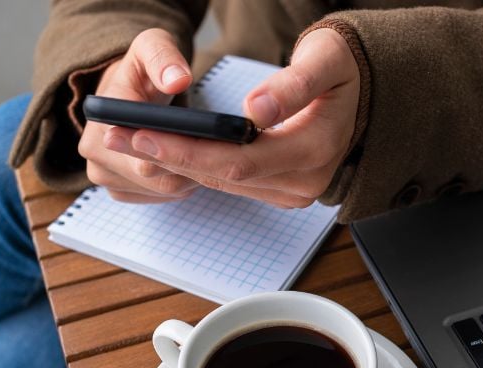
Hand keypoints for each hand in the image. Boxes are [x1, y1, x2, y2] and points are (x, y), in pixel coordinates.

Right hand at [78, 28, 201, 202]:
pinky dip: (181, 185)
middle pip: (156, 177)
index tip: (210, 141)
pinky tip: (194, 167)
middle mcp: (94, 152)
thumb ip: (164, 58)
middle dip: (191, 165)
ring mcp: (103, 176)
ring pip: (161, 190)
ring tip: (208, 154)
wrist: (127, 90)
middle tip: (221, 150)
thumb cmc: (143, 68)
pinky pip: (158, 197)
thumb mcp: (152, 47)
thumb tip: (177, 80)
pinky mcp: (118, 189)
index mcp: (101, 120)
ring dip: (190, 177)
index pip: (145, 153)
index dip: (182, 151)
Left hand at [104, 28, 359, 207]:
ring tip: (127, 140)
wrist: (365, 92)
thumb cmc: (342, 69)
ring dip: (174, 163)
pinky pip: (232, 182)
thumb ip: (292, 85)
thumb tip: (255, 111)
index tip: (142, 132)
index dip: (187, 149)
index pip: (239, 159)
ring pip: (223, 182)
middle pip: (224, 176)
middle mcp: (305, 182)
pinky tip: (162, 150)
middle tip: (117, 136)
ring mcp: (294, 192)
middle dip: (168, 156)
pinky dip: (195, 167)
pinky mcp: (282, 191)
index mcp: (316, 149)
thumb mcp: (324, 61)